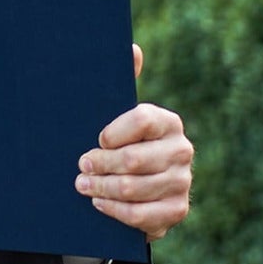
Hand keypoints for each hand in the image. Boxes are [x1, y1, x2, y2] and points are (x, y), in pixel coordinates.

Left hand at [75, 45, 192, 240]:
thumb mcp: (115, 115)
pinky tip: (99, 203)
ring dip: (101, 188)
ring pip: (133, 188)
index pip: (141, 120)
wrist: (135, 187)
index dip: (113, 132)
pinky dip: (115, 210)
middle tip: (80, 166)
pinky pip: (141, 215)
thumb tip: (132, 48)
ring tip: (82, 185)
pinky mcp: (176, 210)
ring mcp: (182, 182)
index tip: (96, 139)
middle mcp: (181, 150)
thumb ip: (123, 82)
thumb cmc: (119, 144)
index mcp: (167, 122)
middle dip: (99, 164)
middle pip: (134, 159)